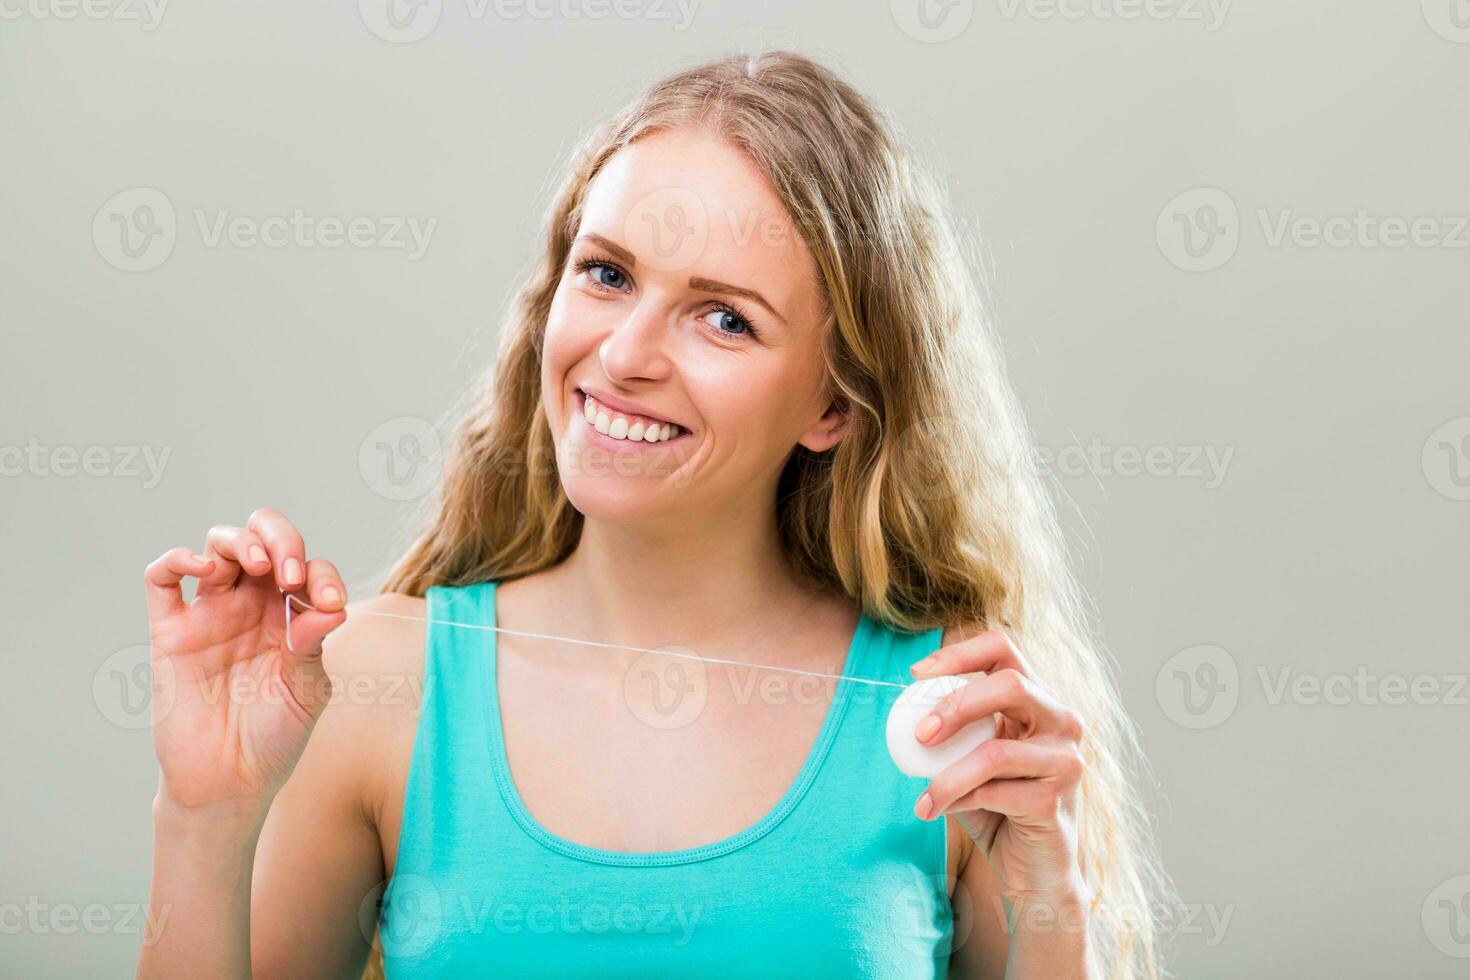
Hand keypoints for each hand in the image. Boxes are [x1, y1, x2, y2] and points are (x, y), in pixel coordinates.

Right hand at [143, 508, 347, 814]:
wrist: (228, 784)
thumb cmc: (273, 738)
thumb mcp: (306, 692)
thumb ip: (313, 647)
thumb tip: (332, 609)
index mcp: (290, 615)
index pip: (308, 569)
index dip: (322, 575)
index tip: (331, 604)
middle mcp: (251, 606)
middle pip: (261, 539)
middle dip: (281, 539)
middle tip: (291, 573)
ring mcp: (210, 615)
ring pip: (217, 547)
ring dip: (239, 542)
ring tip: (257, 565)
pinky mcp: (171, 632)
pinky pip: (161, 580)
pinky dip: (177, 560)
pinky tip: (202, 568)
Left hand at [908, 631, 1087, 906]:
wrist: (1035, 872)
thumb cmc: (998, 808)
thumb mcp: (970, 761)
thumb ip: (950, 735)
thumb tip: (901, 714)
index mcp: (1038, 701)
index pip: (1004, 649)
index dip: (959, 653)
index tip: (916, 674)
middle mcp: (1061, 722)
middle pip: (1011, 684)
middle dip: (956, 705)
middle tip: (919, 733)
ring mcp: (1065, 761)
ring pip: (996, 752)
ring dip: (947, 776)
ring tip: (922, 798)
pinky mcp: (1056, 801)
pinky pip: (994, 793)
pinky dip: (959, 800)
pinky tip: (939, 810)